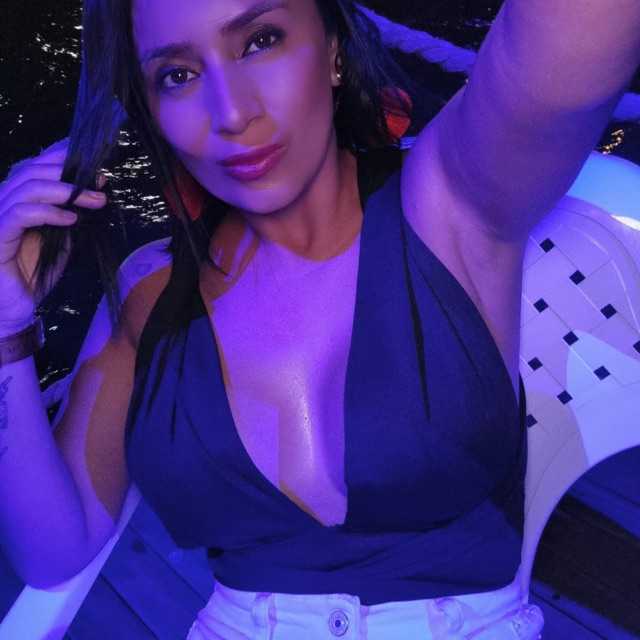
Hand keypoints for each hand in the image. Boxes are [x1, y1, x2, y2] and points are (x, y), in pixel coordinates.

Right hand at [0, 138, 107, 331]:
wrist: (17, 305)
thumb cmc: (37, 272)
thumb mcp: (62, 238)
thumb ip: (72, 213)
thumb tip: (96, 188)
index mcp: (17, 198)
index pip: (35, 165)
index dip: (61, 156)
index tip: (94, 159)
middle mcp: (2, 201)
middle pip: (31, 170)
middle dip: (69, 171)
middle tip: (100, 180)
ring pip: (26, 187)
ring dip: (66, 191)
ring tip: (95, 199)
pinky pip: (21, 214)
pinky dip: (49, 212)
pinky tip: (71, 218)